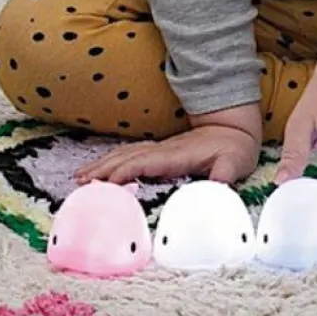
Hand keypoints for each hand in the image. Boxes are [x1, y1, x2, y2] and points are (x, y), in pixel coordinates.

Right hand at [75, 105, 261, 185]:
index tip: (103, 184)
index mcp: (179, 154)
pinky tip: (102, 167)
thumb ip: (224, 175)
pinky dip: (114, 159)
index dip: (124, 171)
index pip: (146, 161)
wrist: (237, 127)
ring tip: (80, 176)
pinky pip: (132, 152)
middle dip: (103, 169)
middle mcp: (166, 149)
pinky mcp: (163, 150)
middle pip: (129, 156)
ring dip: (104, 163)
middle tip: (79, 184)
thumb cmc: (237, 148)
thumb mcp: (236, 162)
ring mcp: (163, 148)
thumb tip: (215, 188)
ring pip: (127, 153)